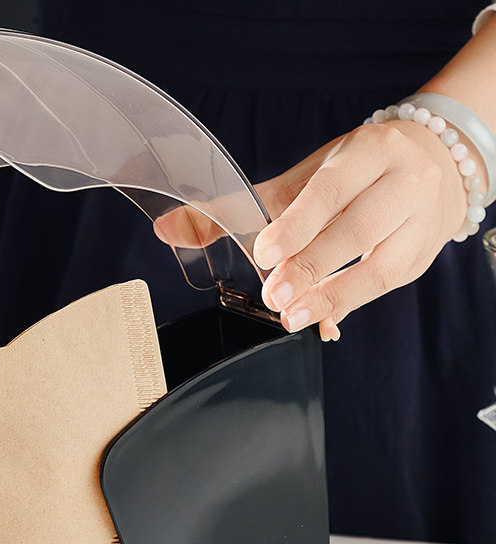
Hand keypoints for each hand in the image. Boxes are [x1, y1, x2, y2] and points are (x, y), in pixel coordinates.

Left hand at [253, 120, 468, 339]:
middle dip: (311, 266)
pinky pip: (387, 285)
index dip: (296, 225)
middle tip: (275, 296)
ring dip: (332, 296)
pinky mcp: (425, 254)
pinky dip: (349, 304)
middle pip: (358, 229)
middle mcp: (407, 181)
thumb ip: (251, 204)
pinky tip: (322, 320)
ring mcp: (424, 221)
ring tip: (294, 316)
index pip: (330, 190)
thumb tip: (180, 229)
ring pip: (381, 265)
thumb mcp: (311, 175)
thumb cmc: (359, 171)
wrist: (437, 164)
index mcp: (371, 151)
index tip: (264, 255)